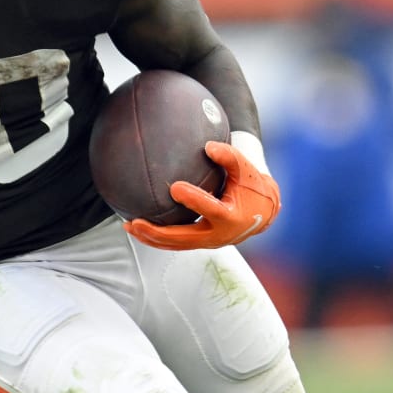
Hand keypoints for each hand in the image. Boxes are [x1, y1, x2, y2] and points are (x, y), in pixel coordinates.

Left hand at [126, 139, 280, 250]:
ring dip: (151, 238)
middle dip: (158, 232)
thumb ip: (229, 156)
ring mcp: (208, 242)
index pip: (211, 209)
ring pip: (176, 245)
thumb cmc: (252, 186)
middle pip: (184, 238)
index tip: (174, 187)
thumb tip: (208, 146)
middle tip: (136, 221)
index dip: (194, 200)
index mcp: (232, 216)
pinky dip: (157, 239)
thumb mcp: (246, 169)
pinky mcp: (200, 242)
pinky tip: (138, 228)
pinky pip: (176, 244)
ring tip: (129, 226)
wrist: (263, 212)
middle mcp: (218, 235)